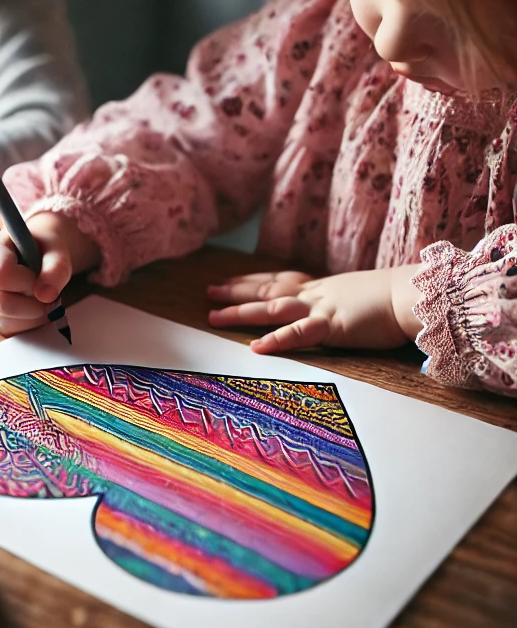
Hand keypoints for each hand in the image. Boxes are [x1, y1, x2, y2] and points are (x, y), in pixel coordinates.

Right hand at [0, 212, 99, 335]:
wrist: (35, 253)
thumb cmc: (42, 247)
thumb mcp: (55, 247)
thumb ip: (55, 267)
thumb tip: (46, 295)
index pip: (0, 274)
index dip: (26, 281)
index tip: (39, 277)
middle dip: (31, 305)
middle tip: (48, 296)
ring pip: (4, 322)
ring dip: (33, 317)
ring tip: (43, 300)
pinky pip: (7, 332)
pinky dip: (28, 325)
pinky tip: (35, 309)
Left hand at [206, 265, 423, 353]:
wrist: (419, 294)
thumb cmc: (401, 296)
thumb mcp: (367, 296)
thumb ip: (350, 302)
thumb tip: (347, 308)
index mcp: (326, 287)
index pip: (282, 280)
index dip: (255, 279)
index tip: (233, 279)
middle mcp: (317, 294)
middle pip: (268, 289)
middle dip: (237, 291)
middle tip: (209, 292)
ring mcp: (322, 308)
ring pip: (272, 308)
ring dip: (241, 312)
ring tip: (213, 317)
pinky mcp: (333, 326)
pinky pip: (299, 334)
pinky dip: (276, 340)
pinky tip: (255, 347)